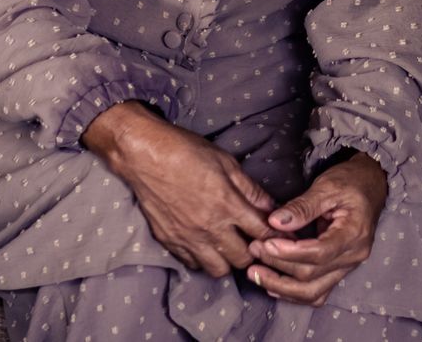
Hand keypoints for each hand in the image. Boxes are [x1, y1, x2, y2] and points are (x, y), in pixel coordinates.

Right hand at [82, 101, 275, 276]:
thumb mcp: (225, 162)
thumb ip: (250, 188)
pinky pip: (193, 264)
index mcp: (227, 204)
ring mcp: (188, 238)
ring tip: (228, 245)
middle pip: (242, 258)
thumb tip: (271, 207)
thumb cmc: (185, 151)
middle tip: (251, 240)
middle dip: (252, 252)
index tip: (277, 236)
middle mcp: (210, 227)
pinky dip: (203, 259)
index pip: (262, 233)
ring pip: (218, 270)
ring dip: (227, 260)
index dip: (274, 237)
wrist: (144, 155)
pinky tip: (205, 244)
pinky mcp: (170, 241)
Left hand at [245, 152, 387, 305]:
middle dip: (278, 267)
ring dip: (282, 287)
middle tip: (254, 250)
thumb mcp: (327, 186)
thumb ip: (301, 206)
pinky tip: (272, 284)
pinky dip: (293, 292)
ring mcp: (346, 266)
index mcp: (354, 234)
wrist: (370, 185)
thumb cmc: (350, 182)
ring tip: (256, 272)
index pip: (319, 253)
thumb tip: (274, 222)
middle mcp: (353, 256)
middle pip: (312, 276)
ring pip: (313, 292)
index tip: (265, 242)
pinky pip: (316, 291)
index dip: (289, 252)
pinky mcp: (338, 270)